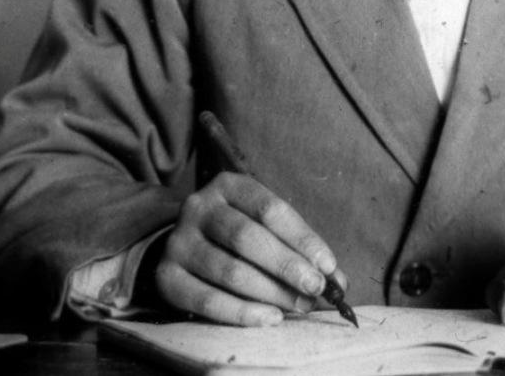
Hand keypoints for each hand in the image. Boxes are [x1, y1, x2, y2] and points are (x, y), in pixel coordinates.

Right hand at [153, 171, 346, 325]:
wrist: (183, 246)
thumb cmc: (236, 235)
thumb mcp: (265, 226)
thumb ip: (299, 248)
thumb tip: (338, 280)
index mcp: (227, 186)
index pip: (270, 209)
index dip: (302, 238)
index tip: (328, 265)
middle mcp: (198, 207)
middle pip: (247, 237)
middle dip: (287, 266)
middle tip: (315, 289)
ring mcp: (178, 241)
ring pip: (229, 270)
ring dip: (271, 292)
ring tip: (300, 306)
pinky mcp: (166, 276)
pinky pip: (206, 299)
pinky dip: (242, 312)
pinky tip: (271, 318)